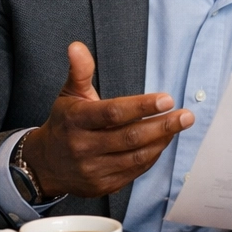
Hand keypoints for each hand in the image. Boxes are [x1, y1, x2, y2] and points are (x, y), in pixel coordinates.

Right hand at [22, 42, 193, 197]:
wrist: (45, 164)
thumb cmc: (65, 124)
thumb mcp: (69, 95)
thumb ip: (80, 71)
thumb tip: (76, 46)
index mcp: (76, 120)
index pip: (113, 113)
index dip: (142, 106)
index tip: (167, 99)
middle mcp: (83, 146)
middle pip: (130, 137)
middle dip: (163, 125)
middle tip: (186, 116)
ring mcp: (93, 169)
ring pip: (136, 156)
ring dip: (162, 140)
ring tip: (178, 125)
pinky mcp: (103, 185)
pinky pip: (135, 170)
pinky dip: (152, 156)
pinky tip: (162, 141)